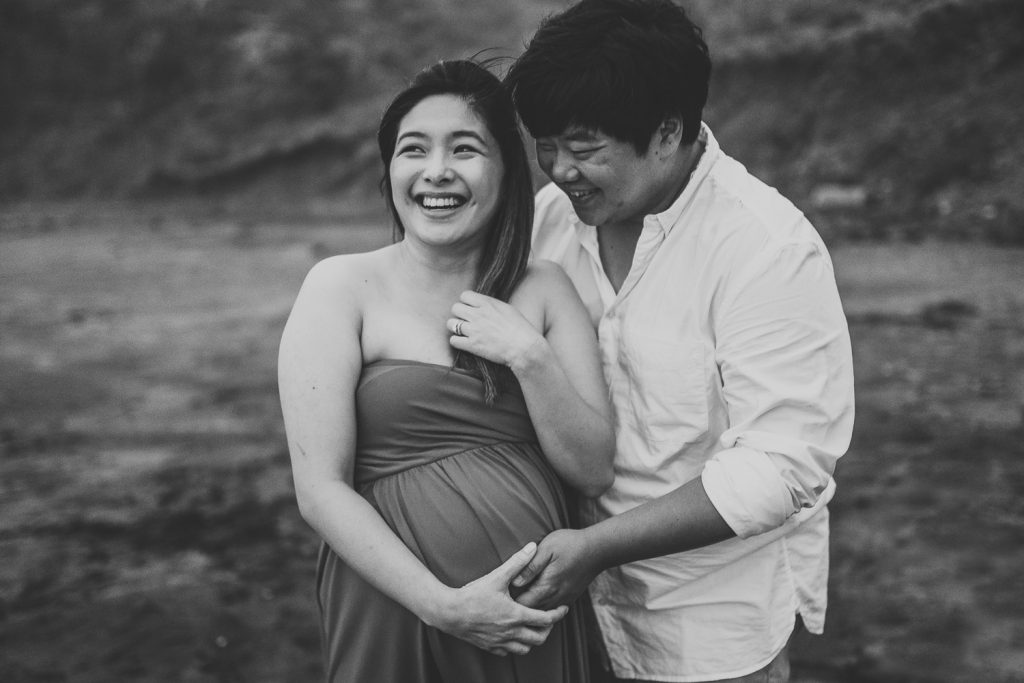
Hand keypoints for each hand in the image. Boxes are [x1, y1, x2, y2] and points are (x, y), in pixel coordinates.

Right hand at [432, 542, 568, 655]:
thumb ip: (517, 562)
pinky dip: (516, 645)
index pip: (546, 620)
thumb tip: (533, 546)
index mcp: (516, 615)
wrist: (449, 612)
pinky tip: (513, 634)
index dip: (558, 614)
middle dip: (548, 629)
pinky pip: (509, 652)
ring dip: (532, 639)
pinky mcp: (490, 646)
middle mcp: (511, 632)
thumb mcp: (497, 576)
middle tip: (548, 618)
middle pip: (540, 638)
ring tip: (532, 626)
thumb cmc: (473, 594)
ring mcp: (500, 642)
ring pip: (526, 648)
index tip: (563, 608)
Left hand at [448, 291, 544, 369]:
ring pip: (451, 324)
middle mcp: (478, 314)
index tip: (471, 308)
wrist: (525, 348)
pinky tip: (465, 342)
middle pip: (455, 308)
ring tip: (463, 332)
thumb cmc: (521, 329)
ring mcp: (474, 330)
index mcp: (488, 303)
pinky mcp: (472, 345)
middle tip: (466, 321)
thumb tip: (482, 304)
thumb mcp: (507, 309)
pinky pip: (453, 340)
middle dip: (459, 314)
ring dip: (455, 328)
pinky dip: (457, 341)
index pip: (464, 295)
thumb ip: (492, 305)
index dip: (466, 302)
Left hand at [512, 529, 603, 609]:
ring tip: (518, 602)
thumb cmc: (570, 544)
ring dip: (531, 610)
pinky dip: (543, 608)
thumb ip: (530, 566)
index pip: (522, 605)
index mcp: (547, 586)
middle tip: (506, 600)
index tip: (502, 595)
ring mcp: (564, 600)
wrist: (598, 549)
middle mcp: (556, 598)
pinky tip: (537, 599)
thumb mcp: (547, 548)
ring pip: (542, 614)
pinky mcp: (570, 598)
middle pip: (531, 613)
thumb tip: (515, 582)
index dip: (510, 602)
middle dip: (518, 609)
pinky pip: (553, 610)